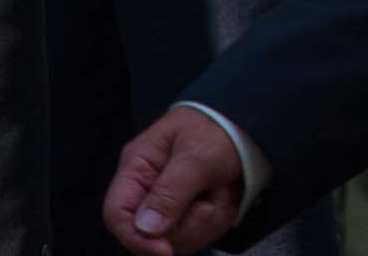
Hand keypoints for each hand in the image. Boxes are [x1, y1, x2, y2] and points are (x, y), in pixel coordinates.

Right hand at [102, 106, 244, 254]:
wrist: (251, 125)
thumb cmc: (220, 129)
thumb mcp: (198, 156)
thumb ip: (171, 191)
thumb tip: (145, 228)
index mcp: (138, 167)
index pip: (116, 213)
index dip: (136, 237)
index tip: (164, 250)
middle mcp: (148, 189)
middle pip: (149, 235)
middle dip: (187, 224)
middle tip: (212, 196)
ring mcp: (169, 204)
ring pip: (178, 239)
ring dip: (209, 219)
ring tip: (221, 189)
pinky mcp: (189, 213)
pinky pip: (199, 234)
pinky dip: (218, 218)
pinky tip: (225, 195)